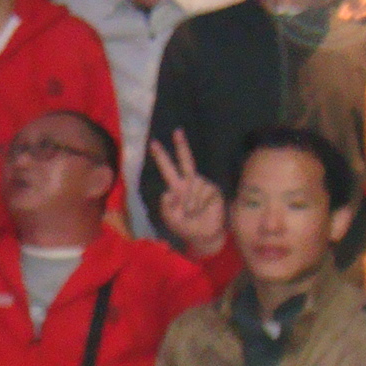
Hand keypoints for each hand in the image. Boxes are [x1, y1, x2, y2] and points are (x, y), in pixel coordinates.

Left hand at [148, 130, 226, 258]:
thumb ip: (166, 207)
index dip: (161, 156)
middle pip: (185, 160)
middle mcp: (189, 182)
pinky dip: (199, 204)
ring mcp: (201, 184)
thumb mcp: (171, 219)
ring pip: (191, 188)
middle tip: (177, 130)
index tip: (153, 143)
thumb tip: (168, 193)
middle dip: (181, 145)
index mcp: (175, 187)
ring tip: (192, 213)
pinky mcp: (212, 190)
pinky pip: (202, 193)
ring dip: (190, 203)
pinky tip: (202, 210)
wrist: (205, 235)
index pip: (167, 168)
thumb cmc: (186, 226)